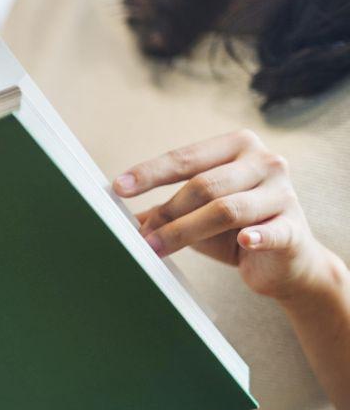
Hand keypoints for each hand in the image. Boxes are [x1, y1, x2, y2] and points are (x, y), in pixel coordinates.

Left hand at [115, 129, 337, 301]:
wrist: (287, 263)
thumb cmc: (235, 230)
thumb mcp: (195, 214)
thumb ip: (163, 208)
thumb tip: (114, 213)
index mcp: (237, 147)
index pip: (186, 157)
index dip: (150, 172)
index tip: (118, 186)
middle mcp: (265, 162)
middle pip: (203, 184)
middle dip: (165, 211)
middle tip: (137, 234)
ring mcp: (283, 194)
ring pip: (226, 209)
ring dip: (183, 231)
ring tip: (155, 248)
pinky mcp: (295, 228)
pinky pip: (271, 231)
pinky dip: (257, 236)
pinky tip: (245, 241)